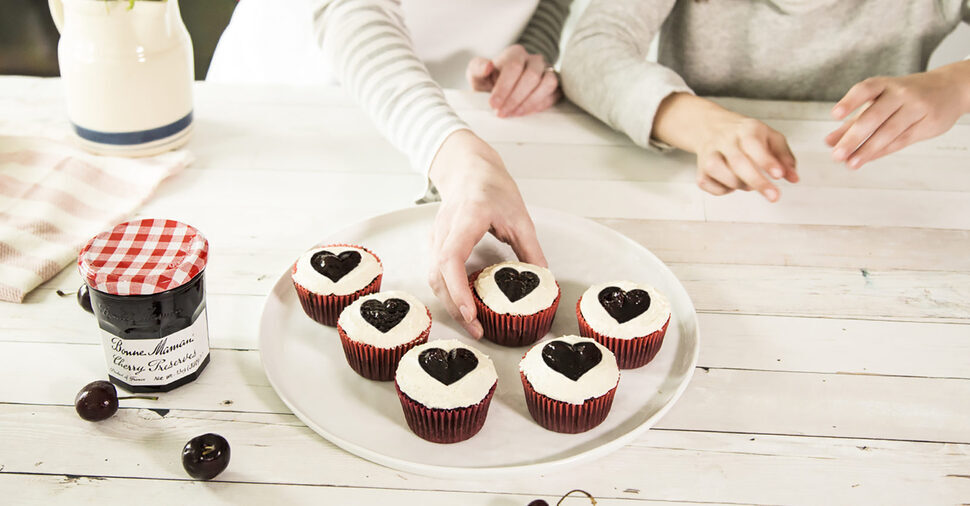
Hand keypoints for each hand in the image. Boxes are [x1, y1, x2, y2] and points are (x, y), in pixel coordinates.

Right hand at [427, 129, 546, 337]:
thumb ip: (530, 250)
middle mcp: (444, 230)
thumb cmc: (492, 187)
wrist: (468, 169)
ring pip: (434, 278)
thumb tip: (543, 280)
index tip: (470, 313)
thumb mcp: (520, 217)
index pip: (451, 259)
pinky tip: (465, 304)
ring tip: (473, 324)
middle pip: (438, 276)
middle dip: (455, 307)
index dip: (458, 290)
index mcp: (465, 219)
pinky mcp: (436, 244)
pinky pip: (437, 273)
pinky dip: (449, 292)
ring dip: (451, 303)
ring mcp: (436, 237)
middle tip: (477, 330)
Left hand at [466, 44, 561, 117]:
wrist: (502, 90)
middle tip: (502, 112)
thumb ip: (478, 68)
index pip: (514, 66)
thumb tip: (488, 66)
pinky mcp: (555, 86)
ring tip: (515, 113)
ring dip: (530, 102)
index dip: (504, 87)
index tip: (493, 104)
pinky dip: (540, 105)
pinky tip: (525, 113)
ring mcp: (547, 71)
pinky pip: (554, 94)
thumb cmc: (490, 81)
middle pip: (532, 76)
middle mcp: (534, 60)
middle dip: (515, 98)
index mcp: (515, 53)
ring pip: (548, 83)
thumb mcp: (477, 74)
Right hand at [653, 93, 797, 200]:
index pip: (753, 145)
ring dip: (741, 185)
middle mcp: (724, 141)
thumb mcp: (770, 137)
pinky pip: (712, 187)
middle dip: (757, 182)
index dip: (766, 161)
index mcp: (745, 130)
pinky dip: (725, 190)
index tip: (779, 176)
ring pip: (723, 176)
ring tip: (748, 181)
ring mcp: (709, 155)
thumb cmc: (746, 135)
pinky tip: (731, 182)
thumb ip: (784, 157)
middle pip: (738, 163)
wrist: (710, 127)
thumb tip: (793, 178)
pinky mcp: (700, 170)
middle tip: (774, 196)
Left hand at [827, 61, 969, 168]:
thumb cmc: (905, 97)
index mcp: (885, 85)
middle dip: (853, 137)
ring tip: (849, 163)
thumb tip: (828, 142)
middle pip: (874, 116)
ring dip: (867, 150)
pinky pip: (902, 140)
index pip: (866, 89)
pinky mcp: (928, 124)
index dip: (850, 101)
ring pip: (889, 132)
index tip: (835, 114)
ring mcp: (916, 108)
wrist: (950, 88)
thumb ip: (853, 122)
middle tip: (836, 154)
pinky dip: (882, 151)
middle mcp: (900, 94)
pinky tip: (866, 159)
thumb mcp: (879, 102)